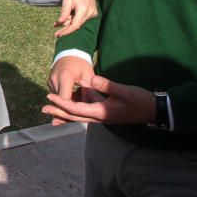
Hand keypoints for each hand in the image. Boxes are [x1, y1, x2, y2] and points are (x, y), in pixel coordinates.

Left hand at [42, 75, 156, 124]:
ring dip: (66, 110)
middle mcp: (99, 116)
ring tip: (52, 104)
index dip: (62, 104)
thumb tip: (91, 79)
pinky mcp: (106, 111)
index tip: (49, 98)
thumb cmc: (140, 101)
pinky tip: (75, 96)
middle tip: (43, 108)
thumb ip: (107, 85)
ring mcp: (102, 115)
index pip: (76, 110)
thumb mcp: (124, 91)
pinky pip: (88, 109)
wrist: (153, 110)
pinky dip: (79, 104)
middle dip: (59, 112)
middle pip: (74, 115)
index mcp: (101, 113)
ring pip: (80, 114)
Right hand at [46, 56, 94, 124]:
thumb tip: (94, 100)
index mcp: (65, 76)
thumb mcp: (88, 74)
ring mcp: (51, 80)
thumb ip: (91, 88)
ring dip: (64, 105)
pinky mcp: (50, 82)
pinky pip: (57, 94)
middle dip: (62, 111)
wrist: (70, 51)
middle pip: (59, 100)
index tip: (66, 119)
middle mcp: (55, 79)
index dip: (66, 109)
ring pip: (58, 98)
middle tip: (57, 124)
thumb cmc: (82, 63)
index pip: (65, 97)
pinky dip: (63, 99)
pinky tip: (69, 105)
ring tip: (68, 114)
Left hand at [54, 0, 97, 36]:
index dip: (66, 31)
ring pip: (79, 22)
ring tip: (58, 21)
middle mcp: (90, 12)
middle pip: (77, 25)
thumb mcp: (66, 0)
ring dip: (69, 22)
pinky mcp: (93, 12)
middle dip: (65, 27)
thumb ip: (64, 12)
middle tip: (55, 26)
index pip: (75, 25)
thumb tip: (60, 23)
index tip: (58, 35)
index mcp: (83, 9)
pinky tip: (68, 17)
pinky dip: (74, 19)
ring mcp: (93, 13)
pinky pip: (82, 19)